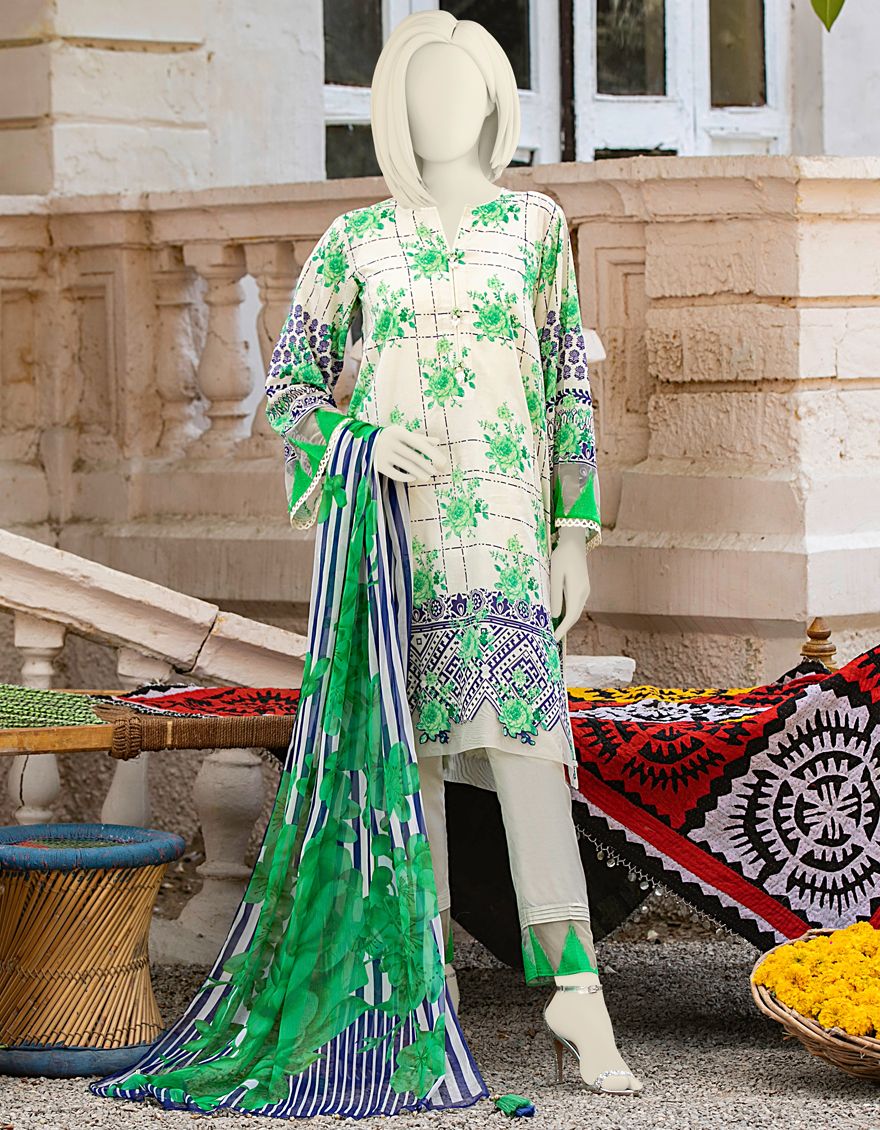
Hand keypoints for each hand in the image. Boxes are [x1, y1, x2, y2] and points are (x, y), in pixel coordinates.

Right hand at [374, 425, 448, 482]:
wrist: (363, 442)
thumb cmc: (390, 438)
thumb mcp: (403, 435)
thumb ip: (420, 438)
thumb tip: (438, 441)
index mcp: (397, 432)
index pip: (418, 443)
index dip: (431, 453)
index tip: (442, 461)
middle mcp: (389, 442)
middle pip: (413, 457)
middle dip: (426, 466)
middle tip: (436, 472)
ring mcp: (383, 454)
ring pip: (406, 466)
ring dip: (419, 473)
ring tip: (428, 477)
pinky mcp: (378, 465)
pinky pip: (396, 474)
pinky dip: (406, 477)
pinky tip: (413, 478)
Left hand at [550, 526, 590, 641]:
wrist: (574, 542)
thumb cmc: (562, 556)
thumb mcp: (555, 576)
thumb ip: (554, 596)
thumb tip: (554, 616)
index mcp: (577, 591)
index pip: (570, 616)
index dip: (562, 629)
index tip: (554, 639)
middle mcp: (583, 593)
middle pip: (574, 616)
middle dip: (564, 628)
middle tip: (552, 638)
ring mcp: (585, 589)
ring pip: (575, 610)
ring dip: (566, 621)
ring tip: (555, 629)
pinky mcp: (582, 586)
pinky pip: (575, 604)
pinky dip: (568, 612)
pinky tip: (560, 614)